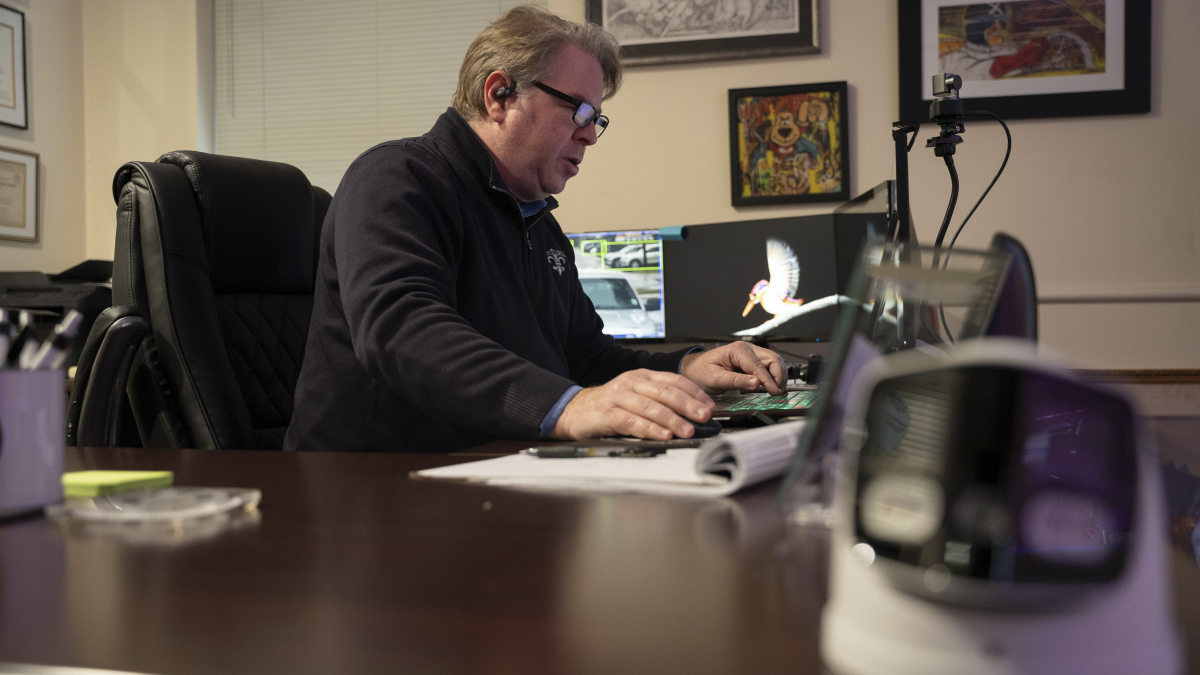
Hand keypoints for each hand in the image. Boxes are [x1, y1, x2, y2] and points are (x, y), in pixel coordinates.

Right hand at [550, 369, 714, 440]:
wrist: (574, 410)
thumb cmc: (609, 406)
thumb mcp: (635, 396)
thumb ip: (659, 401)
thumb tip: (691, 415)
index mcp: (642, 376)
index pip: (674, 380)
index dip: (694, 392)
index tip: (709, 405)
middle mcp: (631, 383)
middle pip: (665, 391)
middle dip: (688, 404)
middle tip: (704, 416)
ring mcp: (619, 397)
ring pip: (651, 406)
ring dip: (672, 419)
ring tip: (687, 430)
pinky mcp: (608, 413)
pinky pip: (632, 421)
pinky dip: (650, 428)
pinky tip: (663, 435)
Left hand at [679, 342, 785, 395]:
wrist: (695, 369)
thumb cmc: (702, 372)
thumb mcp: (715, 379)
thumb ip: (736, 381)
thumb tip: (757, 384)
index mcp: (738, 350)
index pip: (759, 366)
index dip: (769, 380)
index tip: (775, 392)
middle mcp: (747, 349)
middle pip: (773, 359)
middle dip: (779, 376)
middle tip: (779, 392)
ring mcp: (752, 354)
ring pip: (774, 361)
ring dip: (779, 375)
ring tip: (777, 390)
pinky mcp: (753, 361)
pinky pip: (769, 366)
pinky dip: (774, 376)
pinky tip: (772, 386)